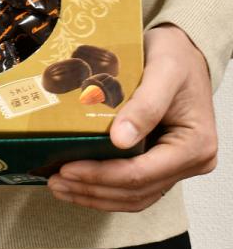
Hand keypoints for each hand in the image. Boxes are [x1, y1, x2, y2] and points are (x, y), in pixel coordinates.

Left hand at [47, 24, 217, 211]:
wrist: (182, 51)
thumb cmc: (175, 57)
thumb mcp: (163, 71)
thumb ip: (146, 105)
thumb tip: (120, 140)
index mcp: (194, 145)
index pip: (141, 173)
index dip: (101, 176)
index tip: (68, 169)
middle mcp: (188, 162)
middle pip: (135, 191)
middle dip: (91, 190)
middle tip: (55, 182)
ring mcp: (173, 166)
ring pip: (132, 196)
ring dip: (93, 196)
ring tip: (59, 186)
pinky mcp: (158, 163)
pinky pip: (131, 187)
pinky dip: (102, 188)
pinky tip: (76, 183)